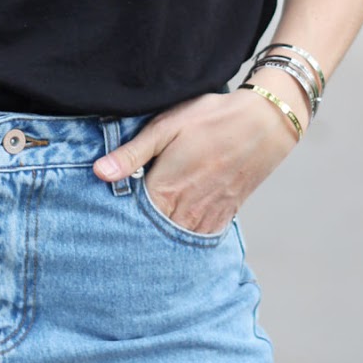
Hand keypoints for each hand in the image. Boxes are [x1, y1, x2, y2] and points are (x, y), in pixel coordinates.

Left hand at [92, 85, 303, 235]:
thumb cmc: (211, 119)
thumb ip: (132, 154)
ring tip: (145, 240)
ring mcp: (208, 217)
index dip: (116, 222)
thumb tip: (99, 173)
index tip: (103, 222)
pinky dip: (186, 242)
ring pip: (176, 243)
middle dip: (136, 236)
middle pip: (153, 237)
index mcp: (166, 190)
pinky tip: (176, 234)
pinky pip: (200, 240)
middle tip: (119, 238)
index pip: (131, 220)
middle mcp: (186, 211)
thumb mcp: (166, 127)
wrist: (264, 123)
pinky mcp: (225, 216)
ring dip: (161, 242)